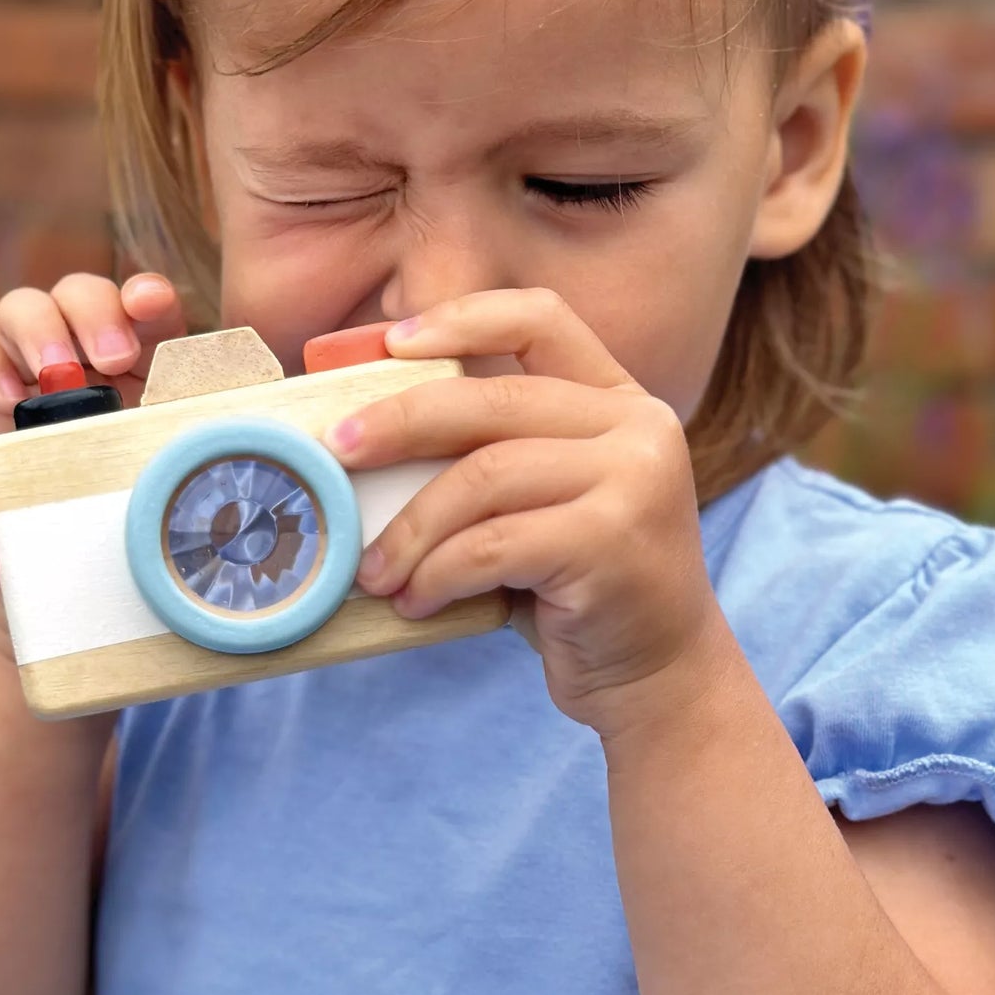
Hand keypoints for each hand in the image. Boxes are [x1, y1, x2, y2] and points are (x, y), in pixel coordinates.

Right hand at [0, 272, 187, 652]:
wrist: (68, 584)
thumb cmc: (130, 517)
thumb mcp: (167, 471)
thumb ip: (200, 434)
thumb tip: (261, 411)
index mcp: (138, 360)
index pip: (140, 305)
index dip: (145, 295)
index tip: (153, 306)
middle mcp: (79, 352)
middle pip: (81, 293)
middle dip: (96, 312)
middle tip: (115, 359)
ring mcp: (21, 368)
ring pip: (21, 308)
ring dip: (42, 330)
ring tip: (60, 374)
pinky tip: (11, 398)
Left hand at [322, 288, 730, 737]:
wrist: (658, 677)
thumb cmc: (576, 588)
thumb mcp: (543, 503)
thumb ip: (490, 454)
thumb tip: (363, 429)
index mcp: (621, 400)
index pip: (541, 318)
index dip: (461, 318)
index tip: (390, 343)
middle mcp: (638, 427)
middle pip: (493, 400)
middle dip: (399, 423)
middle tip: (336, 454)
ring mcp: (634, 482)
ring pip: (484, 478)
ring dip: (411, 528)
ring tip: (375, 571)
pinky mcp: (612, 543)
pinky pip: (492, 544)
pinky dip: (438, 574)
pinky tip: (416, 602)